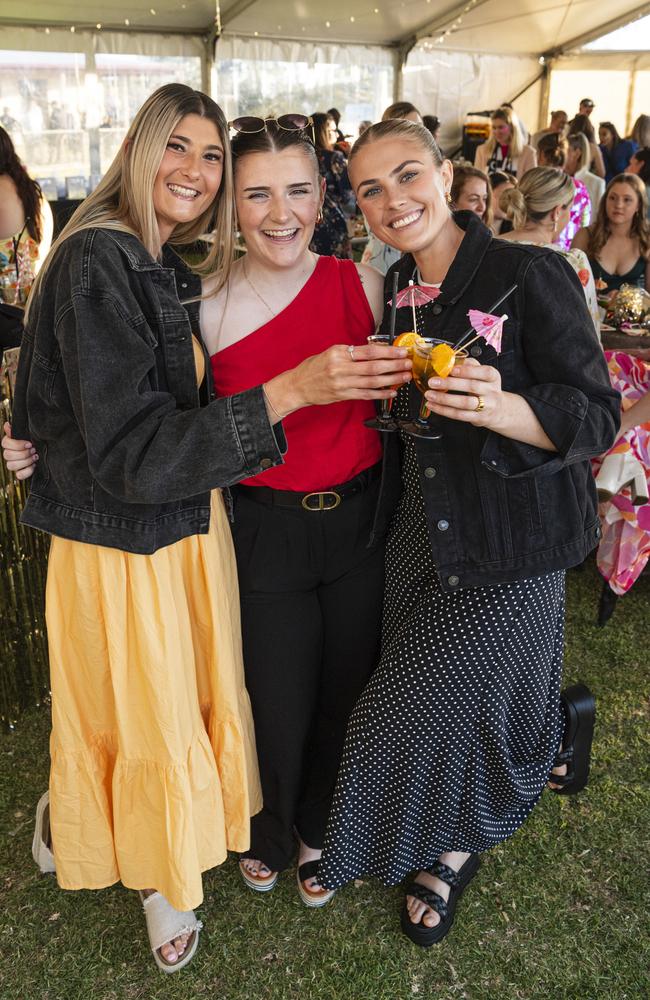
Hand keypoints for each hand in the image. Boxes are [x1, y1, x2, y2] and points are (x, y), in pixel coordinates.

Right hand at [2, 421, 37, 479]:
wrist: (43, 453)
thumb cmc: (33, 443)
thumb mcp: (27, 435)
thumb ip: (16, 430)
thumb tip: (7, 424)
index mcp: (9, 444)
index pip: (5, 443)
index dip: (17, 444)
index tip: (29, 444)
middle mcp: (8, 454)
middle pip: (7, 455)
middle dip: (23, 453)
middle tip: (34, 450)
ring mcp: (13, 464)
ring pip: (11, 466)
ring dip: (25, 462)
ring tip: (35, 457)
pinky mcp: (19, 473)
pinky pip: (19, 475)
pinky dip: (27, 471)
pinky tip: (34, 466)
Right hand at [265, 342, 411, 416]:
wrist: (298, 386)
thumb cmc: (314, 368)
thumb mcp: (331, 353)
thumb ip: (352, 353)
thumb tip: (377, 350)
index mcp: (339, 353)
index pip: (368, 351)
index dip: (387, 351)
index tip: (400, 351)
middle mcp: (341, 368)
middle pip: (374, 366)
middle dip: (394, 365)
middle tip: (407, 363)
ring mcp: (342, 384)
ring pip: (372, 382)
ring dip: (392, 379)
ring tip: (404, 376)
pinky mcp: (343, 396)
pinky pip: (366, 395)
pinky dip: (381, 394)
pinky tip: (392, 392)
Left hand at [424, 357, 503, 427]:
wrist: (498, 410)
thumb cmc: (485, 388)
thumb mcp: (482, 374)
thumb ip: (468, 365)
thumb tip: (450, 359)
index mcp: (493, 377)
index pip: (484, 372)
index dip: (467, 371)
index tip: (451, 369)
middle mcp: (491, 391)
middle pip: (472, 387)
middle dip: (450, 384)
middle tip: (433, 382)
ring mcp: (486, 406)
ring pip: (464, 403)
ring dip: (444, 399)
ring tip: (430, 394)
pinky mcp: (478, 418)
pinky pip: (459, 414)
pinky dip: (444, 410)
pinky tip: (433, 405)